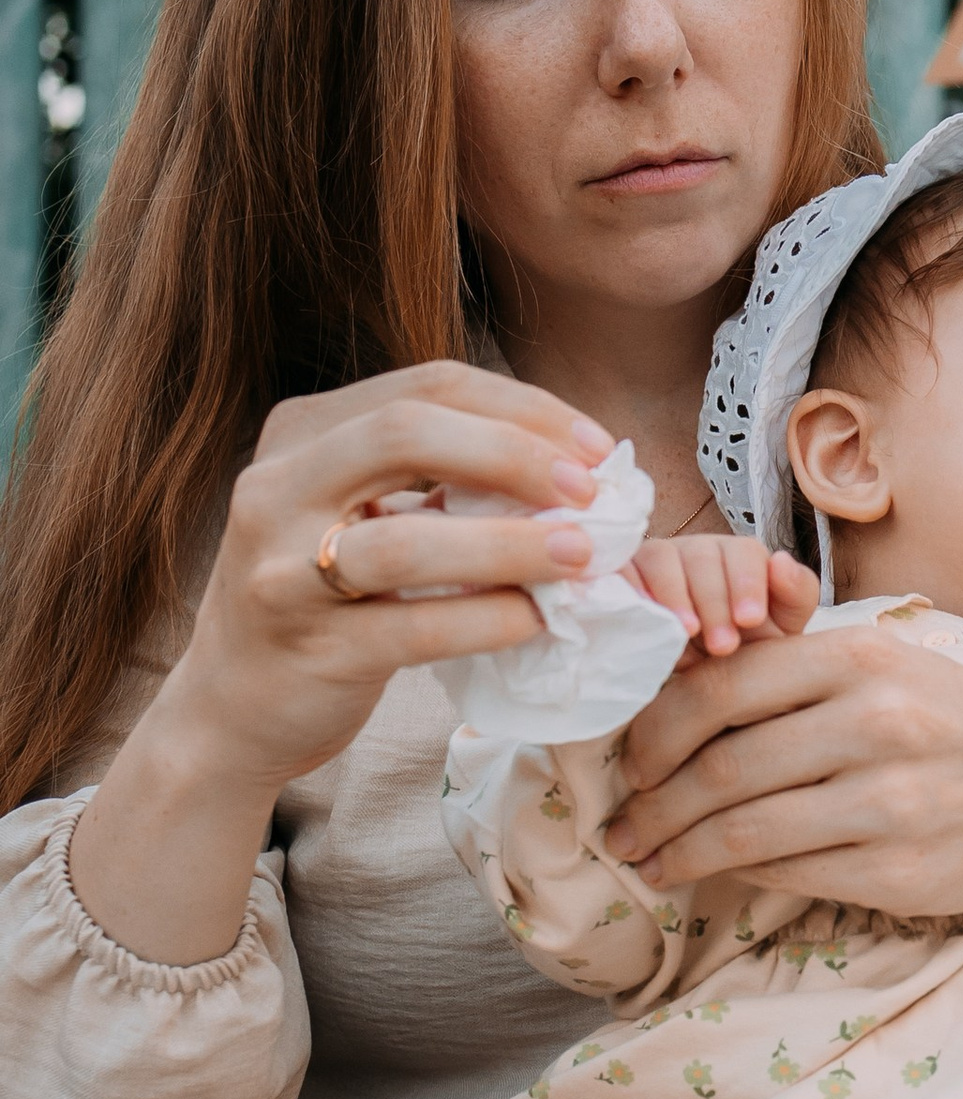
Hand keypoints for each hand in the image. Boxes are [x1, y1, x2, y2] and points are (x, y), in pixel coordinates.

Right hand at [70, 367, 618, 967]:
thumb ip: (436, 481)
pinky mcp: (307, 649)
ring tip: (584, 555)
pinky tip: (537, 620)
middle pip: (407, 432)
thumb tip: (572, 470)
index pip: (426, 386)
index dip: (522, 408)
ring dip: (510, 543)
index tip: (596, 448)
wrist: (228, 712)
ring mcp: (282, 571)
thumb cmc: (322, 602)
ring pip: (406, 539)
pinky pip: (411, 627)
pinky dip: (486, 620)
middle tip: (593, 491)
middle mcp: (276, 488)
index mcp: (301, 433)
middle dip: (516, 454)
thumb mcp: (358, 514)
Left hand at [600, 623, 962, 939]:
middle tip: (623, 823)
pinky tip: (713, 874)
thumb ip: (797, 675)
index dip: (655, 730)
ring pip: (742, 829)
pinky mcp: (895, 870)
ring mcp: (888, 801)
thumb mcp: (892, 669)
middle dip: (654, 803)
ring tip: (648, 859)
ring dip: (679, 850)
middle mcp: (875, 722)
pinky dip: (736, 875)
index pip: (720, 687)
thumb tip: (676, 699)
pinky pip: (786, 872)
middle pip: (720, 766)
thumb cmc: (962, 729)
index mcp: (862, 658)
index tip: (632, 760)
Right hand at [630, 536, 820, 664]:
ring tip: (686, 634)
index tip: (750, 620)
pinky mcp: (623, 576)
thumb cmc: (747, 648)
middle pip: (702, 556)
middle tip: (724, 646)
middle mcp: (697, 550)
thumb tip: (781, 560)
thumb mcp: (782, 627)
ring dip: (674, 597)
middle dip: (714, 601)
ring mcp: (658, 560)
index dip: (747, 583)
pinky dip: (633, 594)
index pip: (744, 553)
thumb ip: (795, 593)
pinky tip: (647, 624)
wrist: (701, 678)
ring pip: (660, 559)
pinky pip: (621, 572)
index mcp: (739, 556)